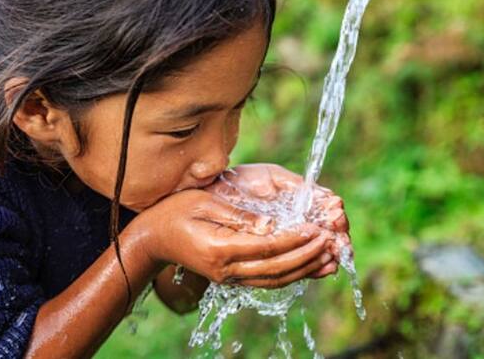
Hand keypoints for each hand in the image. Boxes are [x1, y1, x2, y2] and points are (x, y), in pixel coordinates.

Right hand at [132, 190, 336, 288]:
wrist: (153, 238)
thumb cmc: (175, 212)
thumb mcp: (204, 202)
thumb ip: (238, 215)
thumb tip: (272, 224)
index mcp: (219, 249)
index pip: (266, 247)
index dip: (294, 239)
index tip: (316, 229)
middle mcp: (226, 269)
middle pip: (275, 269)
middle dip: (306, 256)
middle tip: (330, 241)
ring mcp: (229, 277)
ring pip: (274, 280)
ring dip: (304, 270)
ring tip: (328, 257)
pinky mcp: (232, 278)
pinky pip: (266, 281)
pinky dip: (290, 275)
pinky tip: (308, 266)